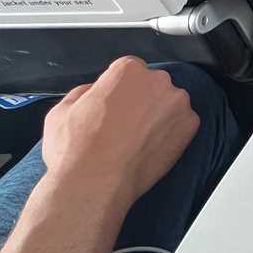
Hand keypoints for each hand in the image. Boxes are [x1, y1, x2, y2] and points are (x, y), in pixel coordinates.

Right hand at [41, 56, 198, 210]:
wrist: (95, 182)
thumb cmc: (75, 148)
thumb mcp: (62, 110)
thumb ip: (84, 92)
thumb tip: (94, 92)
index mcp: (127, 69)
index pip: (129, 71)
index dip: (120, 91)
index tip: (115, 106)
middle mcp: (157, 80)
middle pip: (152, 86)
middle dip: (141, 102)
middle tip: (125, 126)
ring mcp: (177, 102)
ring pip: (168, 105)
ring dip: (157, 118)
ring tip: (137, 141)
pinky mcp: (189, 126)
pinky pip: (182, 125)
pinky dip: (171, 135)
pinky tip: (150, 149)